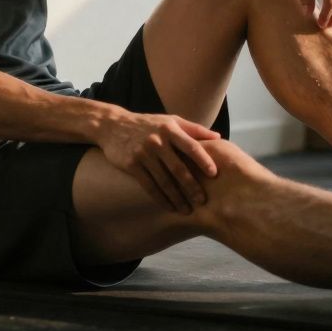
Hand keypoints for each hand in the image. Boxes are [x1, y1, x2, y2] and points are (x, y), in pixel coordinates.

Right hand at [97, 109, 220, 213]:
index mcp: (170, 129)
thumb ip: (194, 129)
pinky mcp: (132, 164)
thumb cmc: (148, 124)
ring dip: (177, 197)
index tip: (214, 175)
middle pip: (178, 167)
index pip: (191, 146)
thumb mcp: (170, 120)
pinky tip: (169, 207)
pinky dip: (161, 198)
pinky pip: (149, 185)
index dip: (204, 160)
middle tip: (202, 201)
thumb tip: (218, 137)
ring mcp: (144, 153)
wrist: (113, 125)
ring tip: (187, 210)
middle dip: (192, 186)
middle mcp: (157, 141)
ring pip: (164, 180)